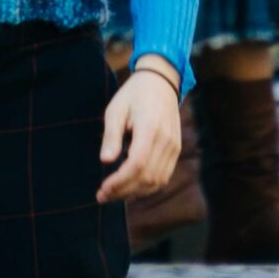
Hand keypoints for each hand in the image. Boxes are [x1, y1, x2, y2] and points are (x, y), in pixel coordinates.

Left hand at [98, 63, 182, 202]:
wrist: (161, 82)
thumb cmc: (134, 95)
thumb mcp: (116, 109)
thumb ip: (111, 135)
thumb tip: (105, 161)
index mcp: (150, 127)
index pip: (137, 164)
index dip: (120, 182)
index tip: (103, 189)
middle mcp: (166, 140)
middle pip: (147, 177)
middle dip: (123, 191)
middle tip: (102, 195)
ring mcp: (174, 146)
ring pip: (156, 182)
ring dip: (134, 192)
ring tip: (114, 192)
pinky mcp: (176, 150)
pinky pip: (163, 176)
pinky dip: (147, 186)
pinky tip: (130, 186)